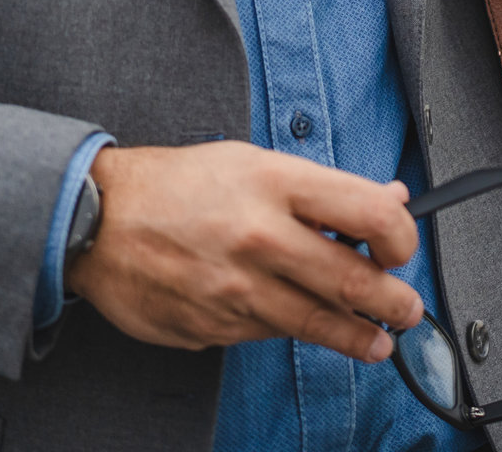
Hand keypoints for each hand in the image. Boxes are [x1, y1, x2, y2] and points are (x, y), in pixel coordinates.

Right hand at [65, 141, 423, 362]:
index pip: (370, 212)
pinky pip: (269, 335)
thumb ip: (319, 187)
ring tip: (375, 340)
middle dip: (396, 303)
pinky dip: (286, 328)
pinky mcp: (216, 328)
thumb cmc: (174, 183)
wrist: (95, 218)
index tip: (400, 247)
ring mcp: (238, 289)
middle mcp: (261, 236)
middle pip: (357, 282)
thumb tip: (386, 199)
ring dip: (360, 337)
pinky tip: (292, 321)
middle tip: (406, 309)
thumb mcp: (248, 161)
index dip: (401, 236)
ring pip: (320, 324)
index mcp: (273, 182)